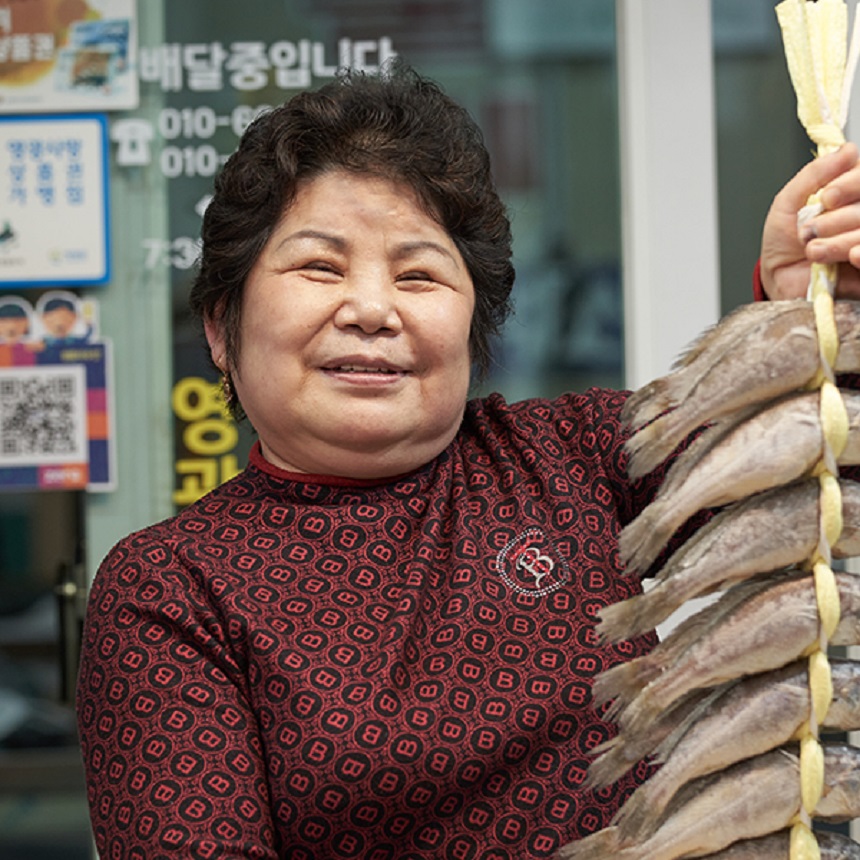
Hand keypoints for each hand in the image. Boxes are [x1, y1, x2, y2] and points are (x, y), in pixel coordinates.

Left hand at [760, 141, 859, 299]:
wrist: (778, 278)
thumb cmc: (785, 240)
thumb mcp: (789, 202)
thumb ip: (815, 175)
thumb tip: (847, 150)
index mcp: (851, 191)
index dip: (851, 183)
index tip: (826, 197)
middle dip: (836, 219)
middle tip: (808, 232)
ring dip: (839, 240)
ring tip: (812, 251)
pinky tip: (851, 256)